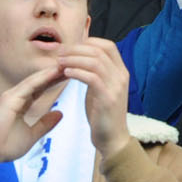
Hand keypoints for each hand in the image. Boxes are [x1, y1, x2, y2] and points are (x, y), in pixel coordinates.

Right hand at [0, 63, 68, 167]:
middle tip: (72, 64)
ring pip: (35, 80)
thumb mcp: (32, 135)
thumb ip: (45, 124)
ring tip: (67, 63)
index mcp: (21, 103)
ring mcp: (11, 96)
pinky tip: (54, 72)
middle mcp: (16, 96)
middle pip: (39, 81)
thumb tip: (60, 113)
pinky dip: (42, 78)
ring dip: (51, 72)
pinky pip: (29, 86)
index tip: (70, 74)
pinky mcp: (9, 99)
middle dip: (55, 73)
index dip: (54, 81)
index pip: (41, 88)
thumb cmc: (5, 146)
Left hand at [59, 38, 131, 154]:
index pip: (108, 46)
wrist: (112, 139)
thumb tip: (79, 57)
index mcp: (121, 72)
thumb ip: (95, 73)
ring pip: (95, 62)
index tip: (70, 48)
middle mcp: (121, 76)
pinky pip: (92, 77)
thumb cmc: (102, 114)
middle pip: (99, 51)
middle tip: (60, 53)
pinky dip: (77, 72)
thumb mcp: (100, 88)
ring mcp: (116, 87)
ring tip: (59, 62)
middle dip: (77, 49)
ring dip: (74, 59)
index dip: (88, 42)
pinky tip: (66, 73)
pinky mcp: (108, 98)